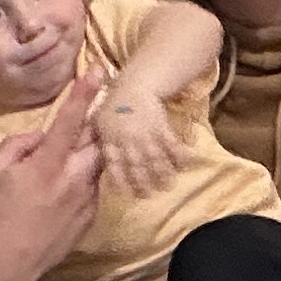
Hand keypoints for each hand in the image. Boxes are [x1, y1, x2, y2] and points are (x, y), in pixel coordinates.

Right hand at [0, 79, 103, 280]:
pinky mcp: (89, 220)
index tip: (97, 70)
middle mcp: (73, 180)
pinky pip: (92, 190)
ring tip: (67, 162)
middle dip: (97, 125)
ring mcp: (85, 202)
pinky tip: (60, 195)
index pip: (71, 120)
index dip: (85, 92)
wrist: (2, 265)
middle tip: (90, 117)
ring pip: (98, 166)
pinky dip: (82, 183)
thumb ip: (17, 145)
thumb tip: (39, 137)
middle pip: (98, 141)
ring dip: (88, 156)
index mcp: (48, 164)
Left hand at [91, 84, 184, 199]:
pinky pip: (171, 144)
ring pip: (154, 158)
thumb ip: (102, 142)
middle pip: (136, 165)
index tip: (124, 194)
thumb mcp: (99, 122)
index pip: (114, 164)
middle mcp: (127, 139)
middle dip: (143, 182)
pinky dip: (179, 155)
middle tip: (149, 196)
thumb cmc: (114, 103)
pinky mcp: (160, 126)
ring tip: (169, 185)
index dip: (119, 179)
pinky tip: (185, 165)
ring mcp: (145, 133)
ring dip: (163, 173)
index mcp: (110, 139)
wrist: (134, 85)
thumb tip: (95, 163)